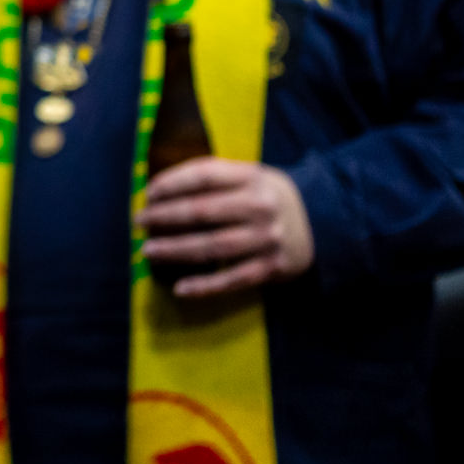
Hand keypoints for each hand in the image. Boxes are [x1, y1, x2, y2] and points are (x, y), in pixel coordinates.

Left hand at [135, 159, 313, 298]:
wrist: (322, 223)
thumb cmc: (269, 197)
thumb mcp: (252, 175)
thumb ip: (215, 177)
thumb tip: (161, 187)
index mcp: (253, 178)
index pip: (204, 175)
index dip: (172, 183)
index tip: (148, 192)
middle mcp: (260, 207)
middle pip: (203, 212)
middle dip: (165, 217)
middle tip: (140, 221)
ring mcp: (266, 239)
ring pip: (212, 247)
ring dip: (176, 250)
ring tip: (148, 251)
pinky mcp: (271, 268)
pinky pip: (232, 280)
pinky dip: (205, 286)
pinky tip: (180, 288)